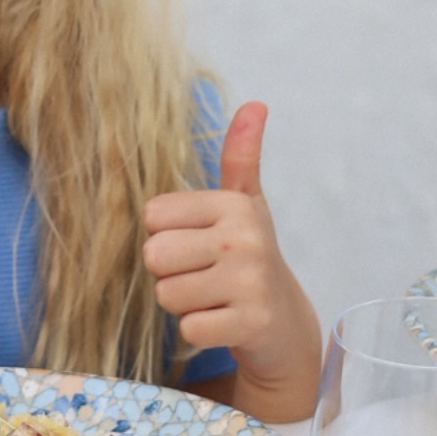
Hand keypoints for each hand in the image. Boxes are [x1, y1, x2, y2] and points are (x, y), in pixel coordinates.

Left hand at [142, 101, 320, 414]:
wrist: (285, 322)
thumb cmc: (249, 257)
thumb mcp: (245, 204)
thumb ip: (240, 156)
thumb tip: (255, 103)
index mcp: (232, 205)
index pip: (152, 216)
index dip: (165, 235)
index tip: (197, 244)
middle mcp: (243, 238)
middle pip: (154, 256)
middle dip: (170, 273)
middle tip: (203, 275)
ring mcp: (250, 282)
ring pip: (167, 295)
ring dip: (184, 304)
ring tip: (214, 298)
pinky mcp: (250, 323)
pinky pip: (189, 329)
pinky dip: (200, 331)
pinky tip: (224, 322)